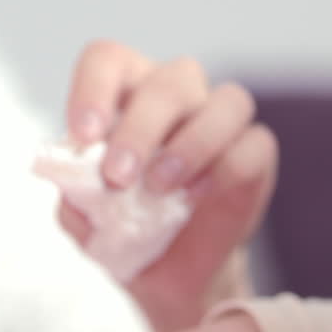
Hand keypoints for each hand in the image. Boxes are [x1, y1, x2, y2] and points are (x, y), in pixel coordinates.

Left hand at [62, 40, 277, 331]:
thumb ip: (78, 199)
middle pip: (170, 81)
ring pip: (227, 100)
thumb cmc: (126, 228)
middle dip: (141, 128)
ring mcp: (222, 121)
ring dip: (191, 143)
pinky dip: (225, 168)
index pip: (108, 60)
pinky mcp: (256, 154)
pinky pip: (255, 143)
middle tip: (118, 176)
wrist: (171, 271)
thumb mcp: (89, 223)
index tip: (84, 135)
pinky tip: (196, 196)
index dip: (94, 88)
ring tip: (161, 186)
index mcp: (126, 94)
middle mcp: (177, 95)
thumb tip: (75, 185)